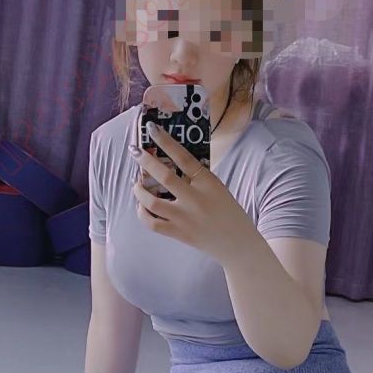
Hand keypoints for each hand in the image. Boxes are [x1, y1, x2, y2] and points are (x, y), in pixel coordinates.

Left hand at [129, 121, 255, 262]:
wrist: (237, 243)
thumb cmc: (228, 211)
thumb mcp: (218, 188)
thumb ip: (198, 177)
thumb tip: (171, 161)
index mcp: (208, 183)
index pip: (184, 157)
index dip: (166, 141)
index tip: (152, 129)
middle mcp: (195, 199)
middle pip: (164, 177)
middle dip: (145, 161)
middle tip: (135, 151)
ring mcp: (185, 218)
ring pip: (152, 202)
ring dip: (139, 190)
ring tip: (136, 183)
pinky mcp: (179, 234)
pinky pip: (153, 224)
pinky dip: (142, 214)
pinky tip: (141, 207)